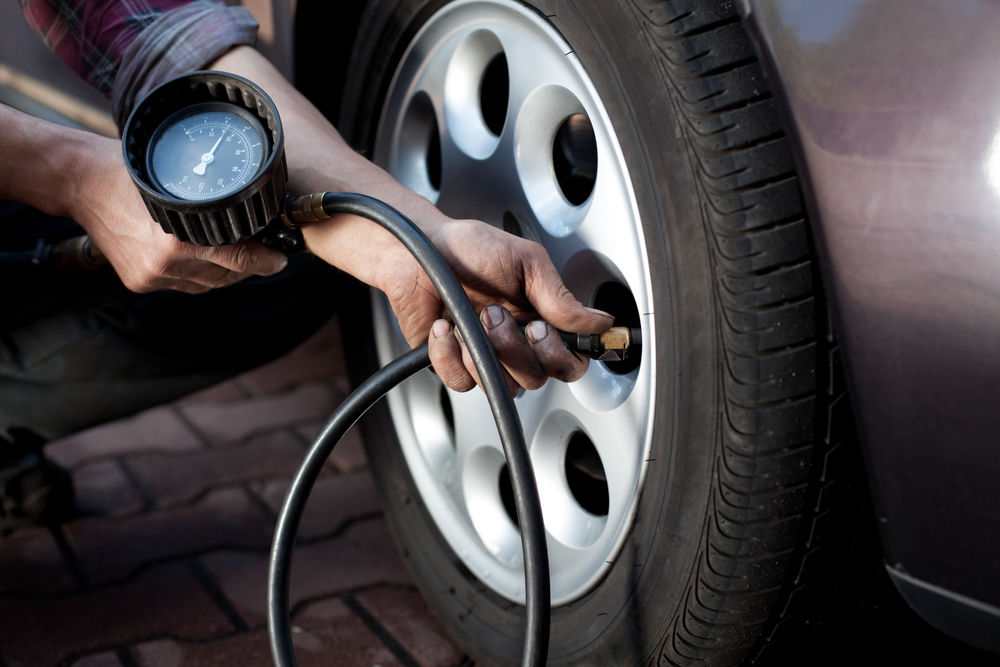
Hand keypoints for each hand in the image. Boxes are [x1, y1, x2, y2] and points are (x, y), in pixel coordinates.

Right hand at [71, 135, 286, 293]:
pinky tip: (201, 257)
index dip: (268, 260)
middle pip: (228, 277)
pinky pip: (183, 286)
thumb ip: (214, 203)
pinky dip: (196, 274)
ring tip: (234, 254)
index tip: (282, 258)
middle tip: (266, 255)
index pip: (242, 260)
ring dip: (225, 273)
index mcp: (180, 241)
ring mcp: (151, 277)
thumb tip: (252, 213)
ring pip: (207, 285)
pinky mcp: (139, 282)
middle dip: (250, 267)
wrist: (81, 183)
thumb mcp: (181, 180)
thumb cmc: (132, 173)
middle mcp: (166, 264)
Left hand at [379, 219, 613, 394]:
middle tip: (495, 314)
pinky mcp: (453, 364)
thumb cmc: (469, 248)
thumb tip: (599, 322)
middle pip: (537, 377)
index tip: (541, 329)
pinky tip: (444, 327)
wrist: (417, 248)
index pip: (570, 361)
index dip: (562, 356)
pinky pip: (461, 382)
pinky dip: (449, 355)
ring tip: (470, 318)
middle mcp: (516, 343)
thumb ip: (560, 296)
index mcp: (541, 319)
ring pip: (503, 385)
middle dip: (515, 348)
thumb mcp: (526, 261)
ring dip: (484, 353)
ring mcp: (485, 356)